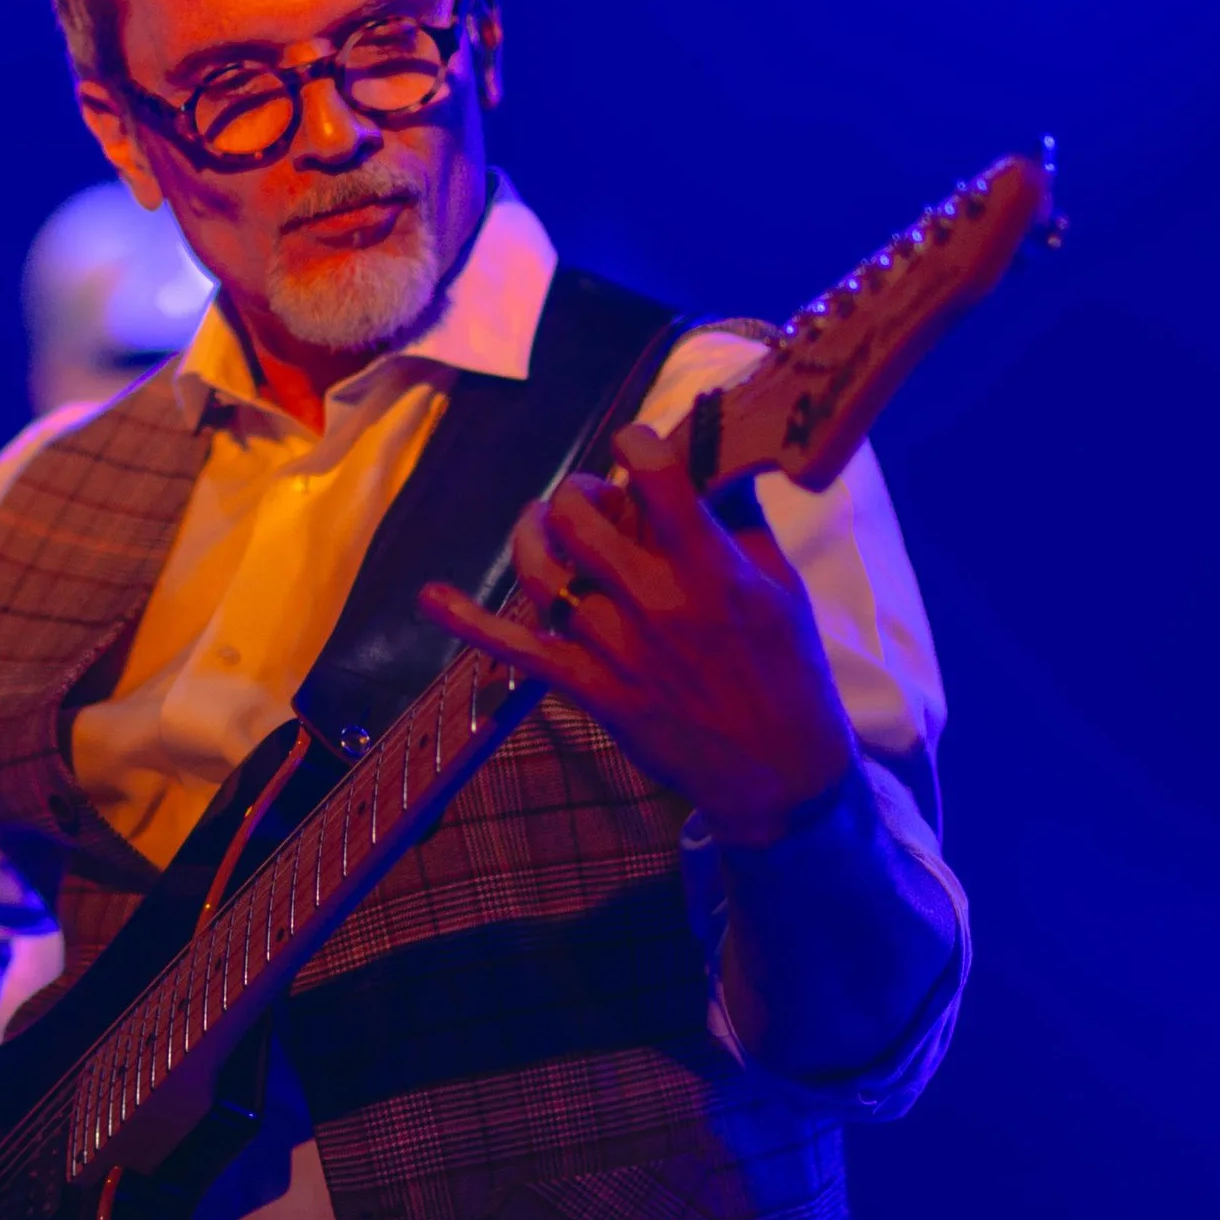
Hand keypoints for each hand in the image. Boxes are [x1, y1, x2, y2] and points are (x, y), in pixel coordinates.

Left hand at [418, 416, 854, 848]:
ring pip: (545, 571)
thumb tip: (716, 454)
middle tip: (591, 498)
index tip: (634, 448)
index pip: (656, 478)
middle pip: (580, 517)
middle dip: (578, 492)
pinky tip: (431, 597)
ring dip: (535, 534)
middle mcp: (658, 602)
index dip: (635, 446)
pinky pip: (520, 649)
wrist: (778, 773)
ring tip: (544, 524)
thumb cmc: (788, 671)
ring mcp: (618, 648)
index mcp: (712, 570)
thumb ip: (741, 519)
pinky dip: (470, 623)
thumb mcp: (781, 586)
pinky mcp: (593, 688)